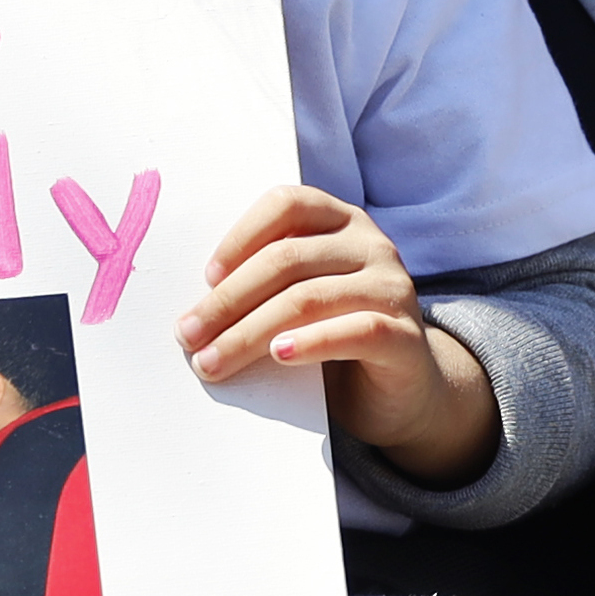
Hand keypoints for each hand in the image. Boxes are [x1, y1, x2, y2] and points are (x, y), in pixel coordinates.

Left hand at [179, 183, 494, 481]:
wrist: (401, 391)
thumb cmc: (333, 338)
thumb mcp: (298, 299)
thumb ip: (264, 287)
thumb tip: (196, 309)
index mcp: (340, 222)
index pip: (286, 205)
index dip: (240, 236)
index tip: (205, 278)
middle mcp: (371, 245)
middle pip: (287, 259)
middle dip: (227, 300)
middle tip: (188, 335)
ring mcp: (393, 288)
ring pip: (309, 298)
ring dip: (249, 333)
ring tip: (213, 361)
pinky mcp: (405, 337)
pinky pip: (356, 331)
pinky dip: (312, 342)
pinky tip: (279, 354)